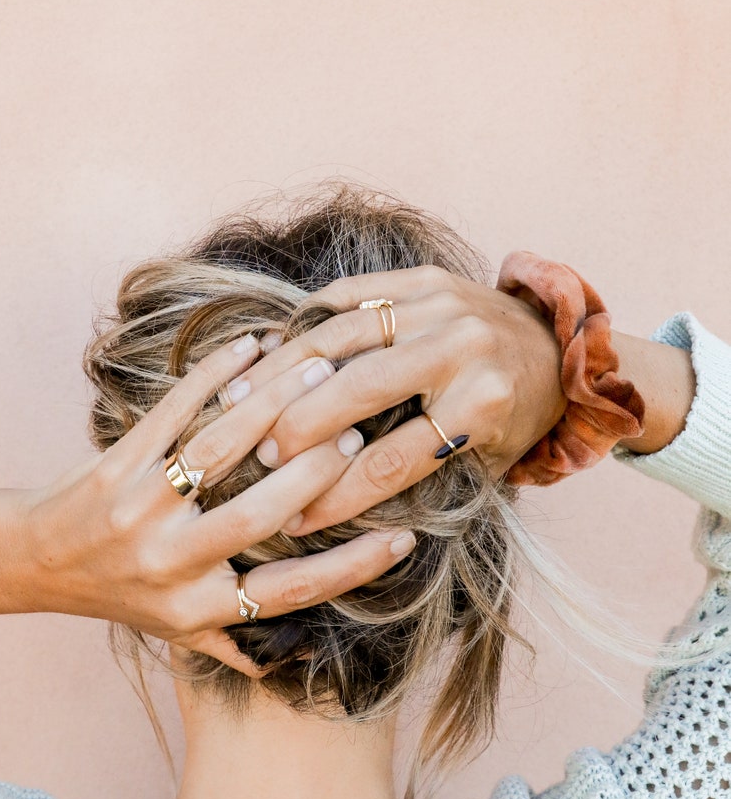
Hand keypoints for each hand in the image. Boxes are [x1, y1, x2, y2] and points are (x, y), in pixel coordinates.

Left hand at [8, 335, 413, 647]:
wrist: (33, 562)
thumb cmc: (120, 595)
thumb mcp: (179, 631)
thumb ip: (240, 642)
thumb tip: (306, 659)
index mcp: (196, 606)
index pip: (290, 591)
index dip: (352, 569)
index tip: (403, 539)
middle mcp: (170, 563)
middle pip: (259, 516)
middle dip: (315, 472)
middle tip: (360, 434)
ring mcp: (140, 509)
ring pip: (218, 452)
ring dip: (274, 406)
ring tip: (320, 371)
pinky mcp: (117, 464)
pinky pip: (170, 413)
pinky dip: (212, 374)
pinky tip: (253, 344)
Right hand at [223, 266, 566, 534]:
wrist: (557, 346)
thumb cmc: (514, 418)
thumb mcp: (485, 461)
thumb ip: (424, 480)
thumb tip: (338, 507)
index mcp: (483, 405)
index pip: (394, 460)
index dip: (340, 495)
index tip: (297, 520)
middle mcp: (462, 347)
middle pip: (358, 391)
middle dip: (299, 429)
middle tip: (259, 457)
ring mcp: (441, 304)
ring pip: (341, 338)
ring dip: (284, 374)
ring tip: (241, 404)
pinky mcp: (424, 278)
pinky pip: (349, 296)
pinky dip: (305, 325)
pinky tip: (268, 353)